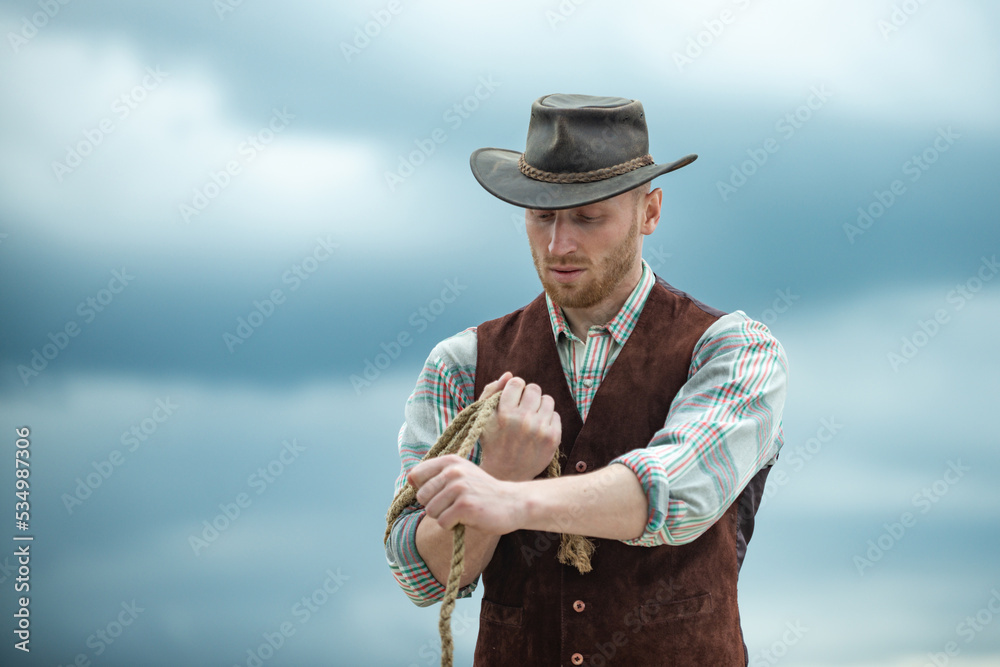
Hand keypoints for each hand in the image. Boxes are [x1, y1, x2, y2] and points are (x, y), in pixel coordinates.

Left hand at [408, 455, 523, 533]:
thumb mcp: (461, 474)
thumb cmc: (482, 491)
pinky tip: (468, 518)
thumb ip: (437, 474)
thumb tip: (409, 478)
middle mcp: (453, 471)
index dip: (423, 489)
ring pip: (431, 511)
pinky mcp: (464, 506)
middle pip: (422, 497)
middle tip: (454, 505)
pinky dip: (452, 525)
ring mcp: (459, 488)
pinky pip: (443, 522)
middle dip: (434, 506)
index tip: (439, 493)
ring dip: (444, 517)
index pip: (416, 475)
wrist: (512, 503)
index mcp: (450, 461)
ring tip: (462, 511)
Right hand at [477, 372, 560, 481]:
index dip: (514, 388)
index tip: (512, 399)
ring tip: (531, 418)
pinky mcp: (553, 438)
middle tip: (522, 409)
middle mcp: (523, 420)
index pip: (516, 382)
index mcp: (504, 413)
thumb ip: (492, 391)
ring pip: (547, 399)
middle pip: (534, 388)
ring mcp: (540, 429)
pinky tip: (537, 430)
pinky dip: (547, 420)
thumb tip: (509, 374)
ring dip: (539, 406)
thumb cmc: (493, 441)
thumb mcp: (484, 417)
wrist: (506, 473)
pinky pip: (556, 415)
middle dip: (528, 396)